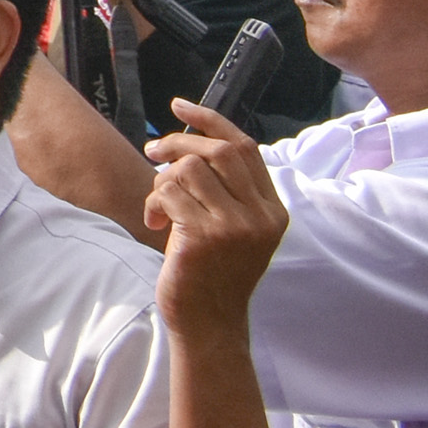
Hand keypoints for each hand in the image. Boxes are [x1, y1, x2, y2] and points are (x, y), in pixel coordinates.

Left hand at [143, 101, 288, 339]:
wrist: (209, 322)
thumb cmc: (211, 270)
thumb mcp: (233, 228)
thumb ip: (225, 189)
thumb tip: (189, 140)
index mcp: (274, 211)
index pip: (246, 147)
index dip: (211, 121)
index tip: (179, 106)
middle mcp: (262, 217)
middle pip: (217, 151)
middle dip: (178, 143)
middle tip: (153, 152)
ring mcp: (236, 227)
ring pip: (189, 169)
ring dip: (163, 181)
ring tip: (160, 207)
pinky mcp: (206, 237)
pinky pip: (169, 193)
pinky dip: (154, 203)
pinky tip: (157, 225)